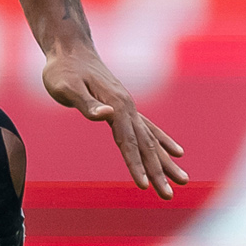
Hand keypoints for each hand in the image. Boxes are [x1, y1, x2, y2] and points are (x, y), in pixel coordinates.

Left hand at [41, 44, 188, 200]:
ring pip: (151, 140)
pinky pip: (149, 129)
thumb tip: (107, 114)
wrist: (69, 49)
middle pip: (146, 145)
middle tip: (169, 196)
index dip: (136, 165)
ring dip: (166, 162)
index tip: (144, 186)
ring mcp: (128, 107)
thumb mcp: (67, 87)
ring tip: (183, 181)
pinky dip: (163, 142)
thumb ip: (87, 103)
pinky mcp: (125, 107)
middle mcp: (128, 107)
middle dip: (158, 172)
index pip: (128, 142)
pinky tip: (176, 153)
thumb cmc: (62, 70)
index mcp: (116, 106)